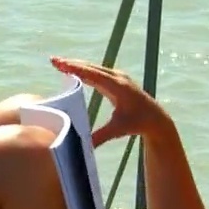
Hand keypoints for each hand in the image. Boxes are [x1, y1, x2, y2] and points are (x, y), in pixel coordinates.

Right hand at [50, 56, 168, 147]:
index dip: (76, 68)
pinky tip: (72, 70)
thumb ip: (99, 137)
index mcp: (118, 87)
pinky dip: (84, 70)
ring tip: (58, 64)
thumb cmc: (137, 124)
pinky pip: (97, 72)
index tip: (61, 64)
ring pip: (93, 68)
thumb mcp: (117, 130)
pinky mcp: (116, 80)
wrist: (155, 118)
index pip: (93, 74)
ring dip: (76, 65)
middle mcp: (118, 78)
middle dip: (71, 63)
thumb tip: (82, 147)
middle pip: (91, 67)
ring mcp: (117, 77)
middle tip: (53, 61)